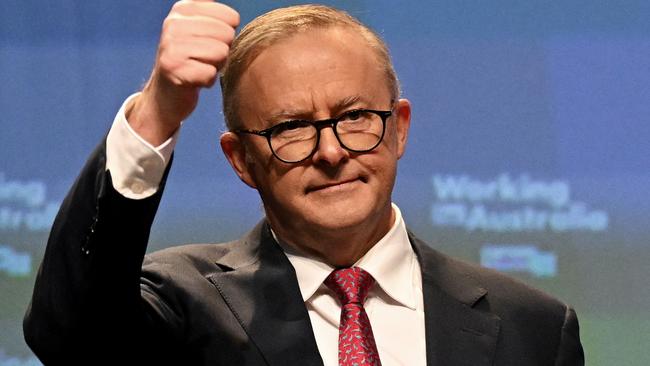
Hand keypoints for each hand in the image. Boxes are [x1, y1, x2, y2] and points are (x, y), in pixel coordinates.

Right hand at [126, 0, 239, 145]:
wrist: (166, 93)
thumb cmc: (191, 60)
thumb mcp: (199, 30)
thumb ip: (215, 14)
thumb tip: (233, 14)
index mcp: (182, 9)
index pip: (230, 17)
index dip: (228, 35)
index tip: (210, 43)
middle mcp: (173, 24)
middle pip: (227, 35)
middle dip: (222, 51)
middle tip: (204, 58)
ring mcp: (171, 46)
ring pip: (221, 53)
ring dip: (215, 66)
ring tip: (199, 67)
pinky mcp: (174, 69)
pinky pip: (211, 74)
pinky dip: (207, 81)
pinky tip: (195, 80)